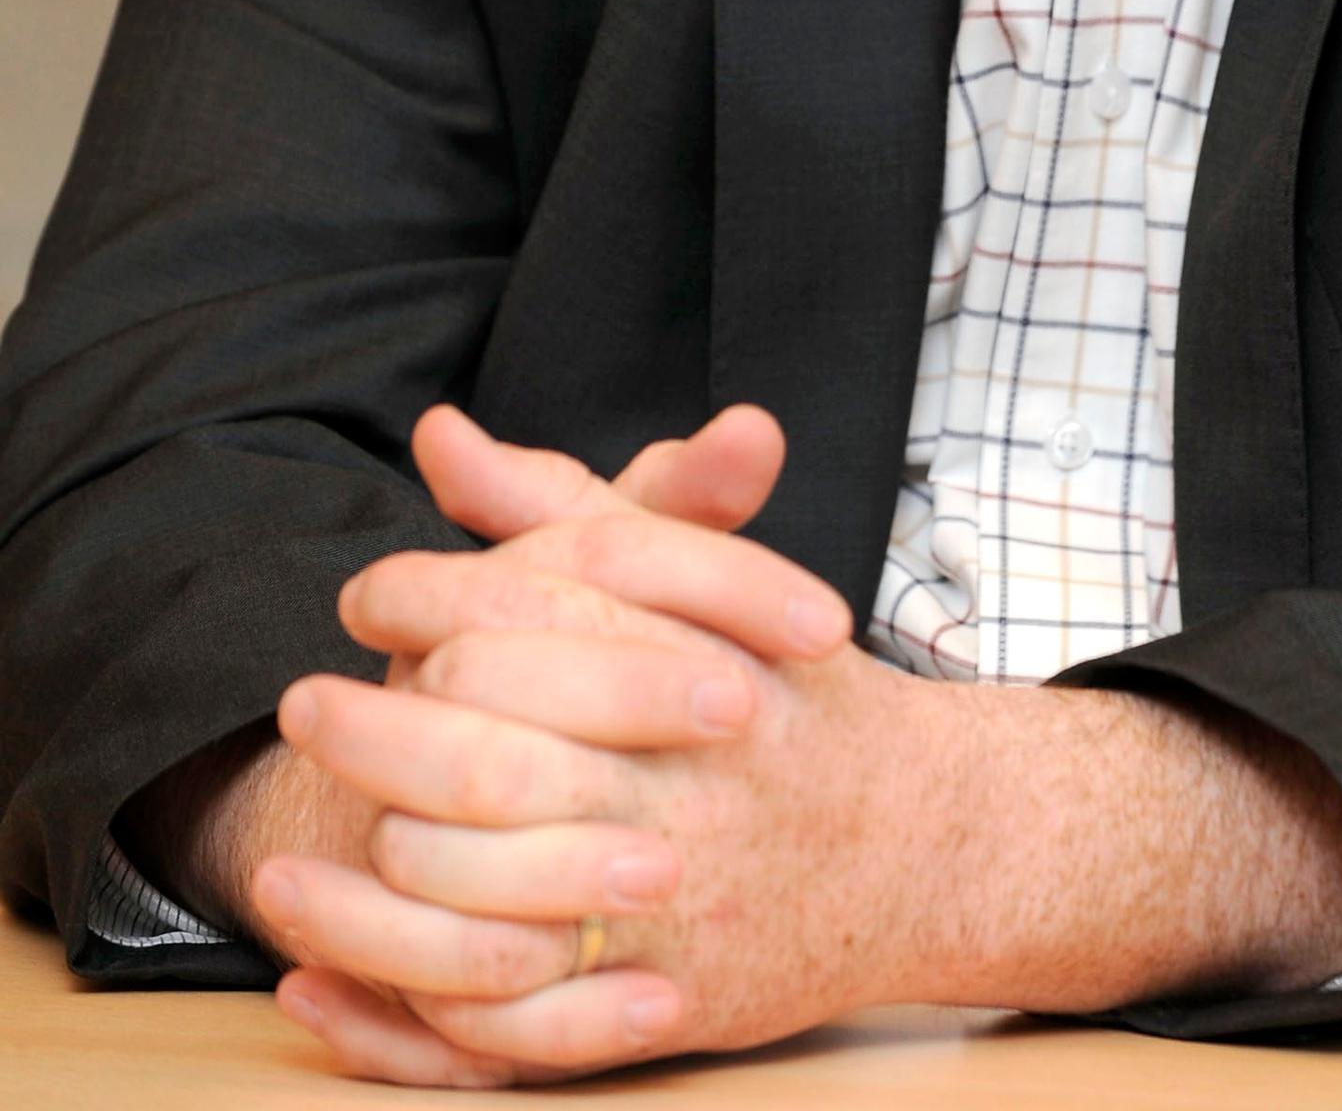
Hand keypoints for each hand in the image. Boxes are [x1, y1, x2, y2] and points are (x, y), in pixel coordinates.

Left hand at [262, 414, 1341, 1083]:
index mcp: (703, 654)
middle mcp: (695, 777)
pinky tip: (344, 978)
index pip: (533, 610)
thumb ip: (565, 505)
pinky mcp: (679, 1005)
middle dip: (375, 735)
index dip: (427, 596)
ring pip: (493, 906)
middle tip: (304, 709)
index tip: (366, 596)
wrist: (929, 840)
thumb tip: (441, 435)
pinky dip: (420, 1017)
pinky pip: (526, 1030)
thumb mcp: (697, 576)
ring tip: (289, 862)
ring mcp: (688, 899)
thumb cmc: (790, 692)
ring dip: (370, 893)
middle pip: (494, 757)